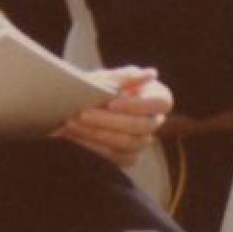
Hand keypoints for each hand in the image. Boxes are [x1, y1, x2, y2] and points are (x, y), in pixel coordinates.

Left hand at [56, 67, 171, 167]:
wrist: (78, 104)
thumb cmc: (98, 85)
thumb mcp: (107, 78)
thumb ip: (125, 76)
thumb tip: (152, 74)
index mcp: (157, 97)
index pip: (161, 103)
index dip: (137, 105)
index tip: (111, 102)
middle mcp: (154, 120)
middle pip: (142, 125)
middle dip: (109, 120)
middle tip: (81, 113)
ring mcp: (143, 140)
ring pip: (129, 143)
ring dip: (97, 134)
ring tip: (71, 123)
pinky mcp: (129, 156)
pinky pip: (117, 158)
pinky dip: (93, 147)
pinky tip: (74, 136)